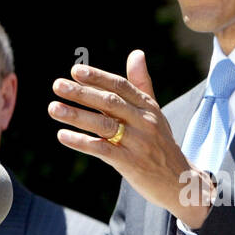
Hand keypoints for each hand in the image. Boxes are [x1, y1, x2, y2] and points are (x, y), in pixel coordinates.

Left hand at [49, 50, 212, 229]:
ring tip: (54, 108)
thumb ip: (142, 84)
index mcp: (148, 107)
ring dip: (76, 115)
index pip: (121, 86)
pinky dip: (81, 142)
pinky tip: (63, 136)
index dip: (98, 78)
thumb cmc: (161, 144)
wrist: (179, 181)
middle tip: (57, 85)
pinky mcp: (131, 164)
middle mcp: (144, 122)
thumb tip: (136, 53)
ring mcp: (138, 143)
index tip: (76, 71)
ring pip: (103, 125)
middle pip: (110, 102)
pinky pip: (102, 149)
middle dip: (82, 93)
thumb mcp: (155, 112)